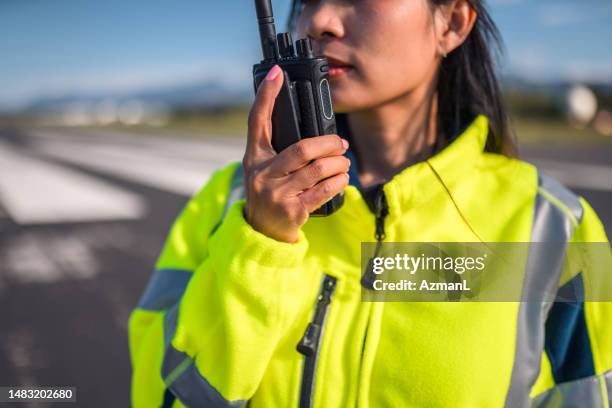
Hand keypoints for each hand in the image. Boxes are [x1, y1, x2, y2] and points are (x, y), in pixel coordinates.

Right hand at [242, 65, 349, 242]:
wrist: (261, 232)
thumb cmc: (269, 193)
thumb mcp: (263, 169)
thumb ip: (277, 149)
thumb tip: (311, 131)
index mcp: (254, 157)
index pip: (257, 120)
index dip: (266, 95)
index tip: (277, 72)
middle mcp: (262, 174)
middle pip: (302, 149)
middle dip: (329, 144)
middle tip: (342, 144)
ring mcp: (276, 194)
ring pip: (318, 170)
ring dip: (338, 164)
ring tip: (343, 163)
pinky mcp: (293, 211)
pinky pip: (324, 190)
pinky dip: (338, 182)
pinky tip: (342, 179)